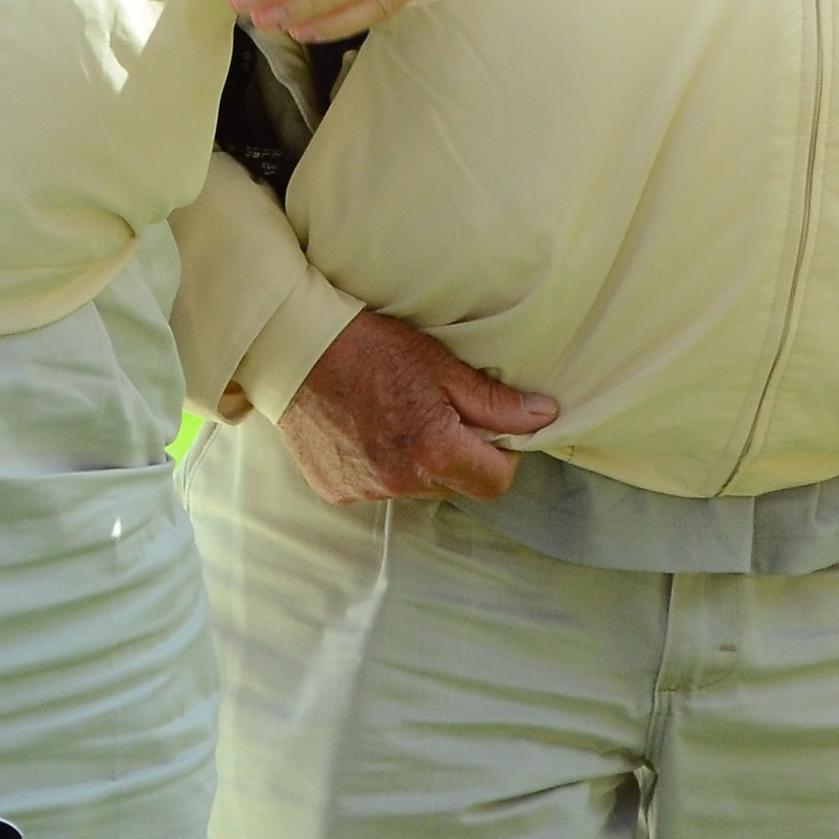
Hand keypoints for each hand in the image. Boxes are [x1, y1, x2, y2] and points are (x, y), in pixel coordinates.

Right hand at [276, 308, 559, 505]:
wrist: (294, 349)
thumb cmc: (371, 347)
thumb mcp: (441, 364)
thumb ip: (494, 401)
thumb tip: (544, 416)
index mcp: (433, 452)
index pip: (496, 482)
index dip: (502, 455)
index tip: (490, 426)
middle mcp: (400, 483)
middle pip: (457, 487)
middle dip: (461, 456)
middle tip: (442, 410)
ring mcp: (366, 491)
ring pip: (418, 489)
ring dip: (421, 462)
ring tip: (399, 414)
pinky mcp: (337, 490)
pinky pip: (379, 486)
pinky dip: (384, 464)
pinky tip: (369, 427)